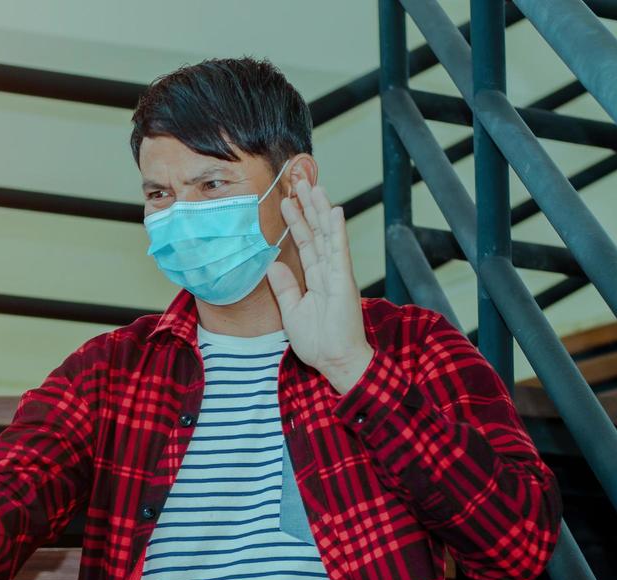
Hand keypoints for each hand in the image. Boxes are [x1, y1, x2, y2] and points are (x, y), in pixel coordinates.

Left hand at [264, 178, 373, 393]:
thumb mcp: (292, 311)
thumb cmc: (318, 341)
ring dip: (320, 210)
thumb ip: (284, 287)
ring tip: (313, 186)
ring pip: (327, 236)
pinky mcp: (344, 282)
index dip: (296, 221)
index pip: (305, 243)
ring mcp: (337, 274)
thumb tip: (273, 265)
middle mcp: (328, 271)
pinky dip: (336, 232)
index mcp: (316, 278)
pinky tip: (333, 212)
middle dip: (308, 206)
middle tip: (299, 181)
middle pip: (317, 232)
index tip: (286, 200)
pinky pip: (339, 252)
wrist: (335, 361)